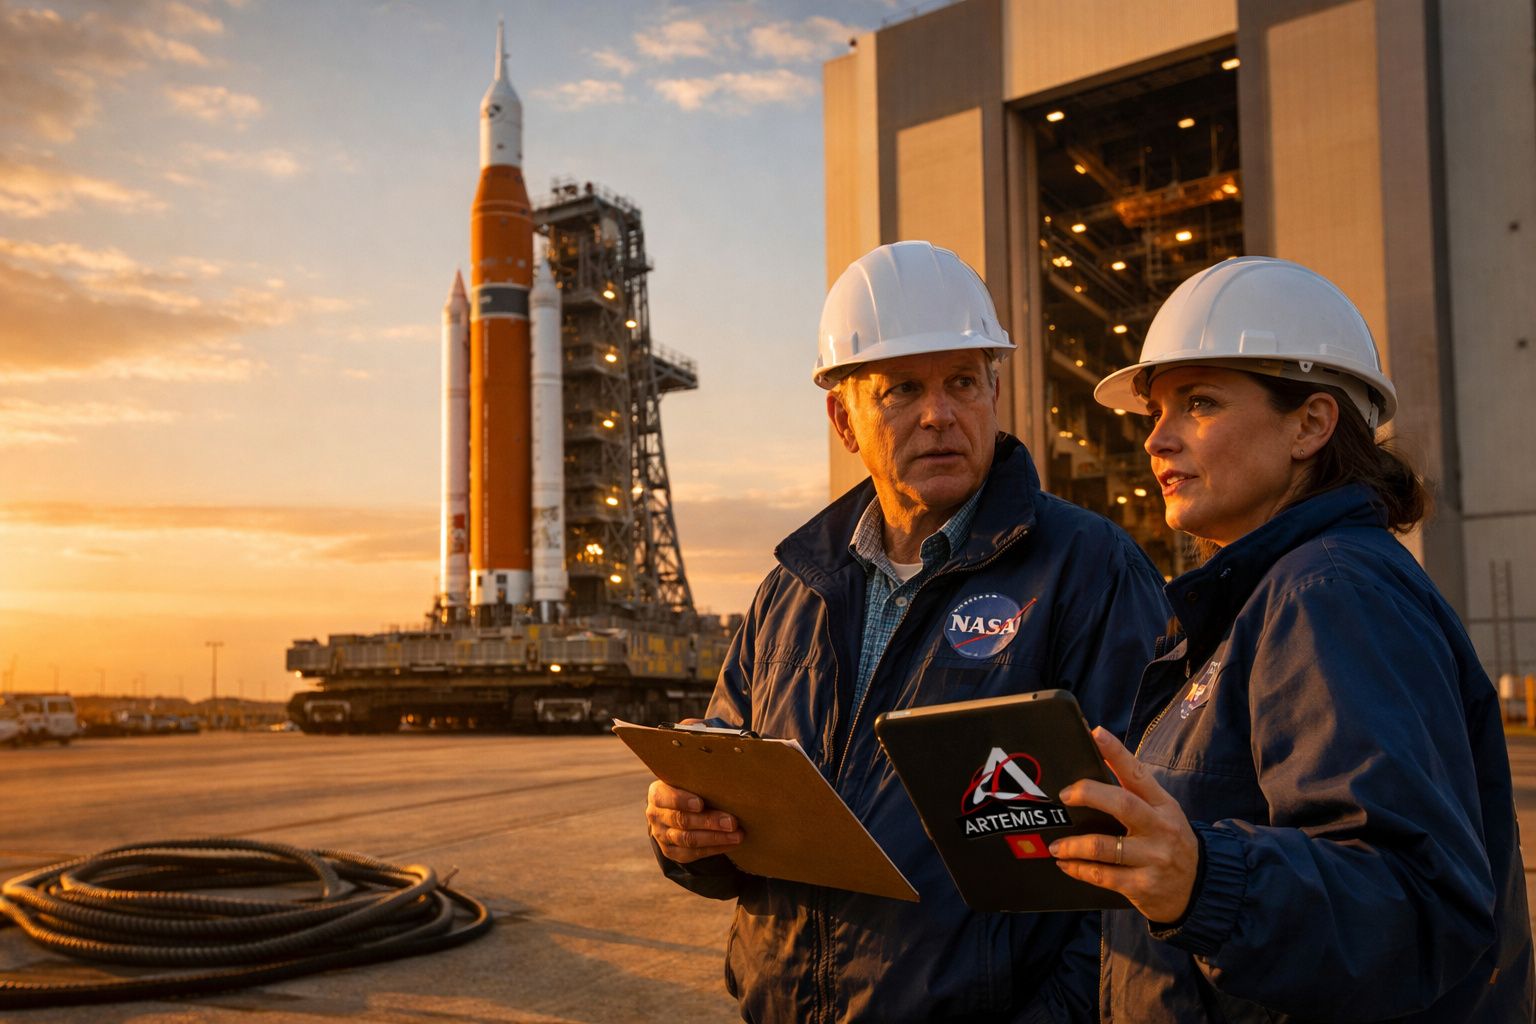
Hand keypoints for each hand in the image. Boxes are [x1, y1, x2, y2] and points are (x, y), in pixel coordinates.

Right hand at [646, 780, 743, 863]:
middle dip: (709, 822)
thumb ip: (699, 781)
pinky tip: (730, 843)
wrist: (675, 811)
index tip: (700, 803)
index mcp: (657, 794)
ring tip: (737, 835)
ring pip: (688, 839)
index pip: (665, 798)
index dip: (681, 801)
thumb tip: (728, 778)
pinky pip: (693, 853)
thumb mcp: (687, 781)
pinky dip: (714, 848)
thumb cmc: (689, 789)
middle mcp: (655, 815)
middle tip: (732, 822)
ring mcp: (662, 836)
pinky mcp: (671, 852)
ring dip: (716, 838)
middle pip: (681, 820)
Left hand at [1048, 727, 1199, 923]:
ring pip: (1104, 846)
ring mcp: (1153, 859)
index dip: (1117, 752)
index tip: (1096, 734)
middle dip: (1088, 794)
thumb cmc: (1170, 842)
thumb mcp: (1163, 813)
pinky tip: (1066, 864)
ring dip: (1073, 845)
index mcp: (1164, 806)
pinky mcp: (1143, 886)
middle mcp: (1160, 829)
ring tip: (1057, 845)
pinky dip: (1078, 869)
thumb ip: (1135, 793)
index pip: (1138, 774)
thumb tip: (1096, 766)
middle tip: (1065, 795)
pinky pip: (1102, 876)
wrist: (1201, 888)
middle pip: (1122, 804)